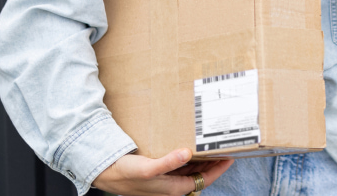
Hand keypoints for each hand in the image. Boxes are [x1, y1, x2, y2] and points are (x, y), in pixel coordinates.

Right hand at [91, 148, 232, 195]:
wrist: (106, 174)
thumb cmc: (126, 174)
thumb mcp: (148, 169)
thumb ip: (168, 162)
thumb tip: (187, 153)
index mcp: (174, 189)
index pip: (204, 180)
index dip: (218, 169)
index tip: (230, 157)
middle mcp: (172, 187)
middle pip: (199, 176)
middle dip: (212, 164)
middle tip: (224, 148)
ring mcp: (166, 180)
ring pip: (190, 171)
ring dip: (201, 161)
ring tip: (211, 147)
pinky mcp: (159, 173)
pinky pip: (179, 166)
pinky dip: (188, 158)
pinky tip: (188, 149)